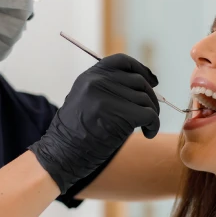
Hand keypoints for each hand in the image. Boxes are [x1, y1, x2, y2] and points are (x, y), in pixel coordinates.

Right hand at [30, 54, 161, 193]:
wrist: (61, 155)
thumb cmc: (75, 133)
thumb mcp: (85, 99)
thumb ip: (107, 88)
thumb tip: (145, 82)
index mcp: (89, 76)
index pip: (122, 61)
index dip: (141, 69)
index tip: (152, 81)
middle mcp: (97, 82)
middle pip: (139, 81)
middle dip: (150, 98)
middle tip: (150, 114)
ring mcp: (107, 97)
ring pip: (146, 99)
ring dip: (152, 114)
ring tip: (146, 127)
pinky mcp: (120, 115)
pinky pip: (150, 115)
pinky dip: (154, 125)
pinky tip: (148, 133)